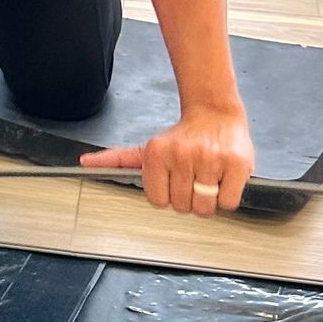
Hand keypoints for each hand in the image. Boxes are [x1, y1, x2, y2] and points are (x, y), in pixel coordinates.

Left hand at [81, 102, 252, 216]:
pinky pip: (228, 202)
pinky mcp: (237, 164)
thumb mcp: (146, 148)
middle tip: (193, 177)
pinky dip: (228, 196)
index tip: (174, 180)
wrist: (215, 113)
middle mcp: (182, 154)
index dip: (167, 195)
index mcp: (157, 153)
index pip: (158, 201)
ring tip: (208, 177)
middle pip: (183, 206)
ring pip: (205, 207)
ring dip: (209, 199)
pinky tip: (223, 178)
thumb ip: (117, 159)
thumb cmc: (181, 137)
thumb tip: (85, 163)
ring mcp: (210, 159)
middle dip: (189, 197)